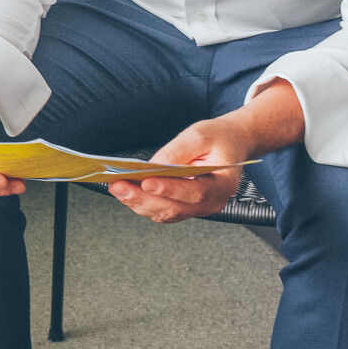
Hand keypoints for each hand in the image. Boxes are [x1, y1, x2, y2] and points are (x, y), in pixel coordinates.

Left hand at [109, 78, 303, 223]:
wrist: (231, 143)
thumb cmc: (218, 138)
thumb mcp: (199, 135)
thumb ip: (177, 152)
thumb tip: (152, 166)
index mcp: (223, 184)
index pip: (196, 192)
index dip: (170, 189)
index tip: (147, 182)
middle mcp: (212, 202)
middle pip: (175, 208)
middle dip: (143, 198)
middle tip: (119, 186)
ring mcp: (198, 208)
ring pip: (166, 213)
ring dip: (138, 202)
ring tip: (116, 187)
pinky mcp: (185, 207)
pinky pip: (163, 210)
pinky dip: (143, 202)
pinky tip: (126, 191)